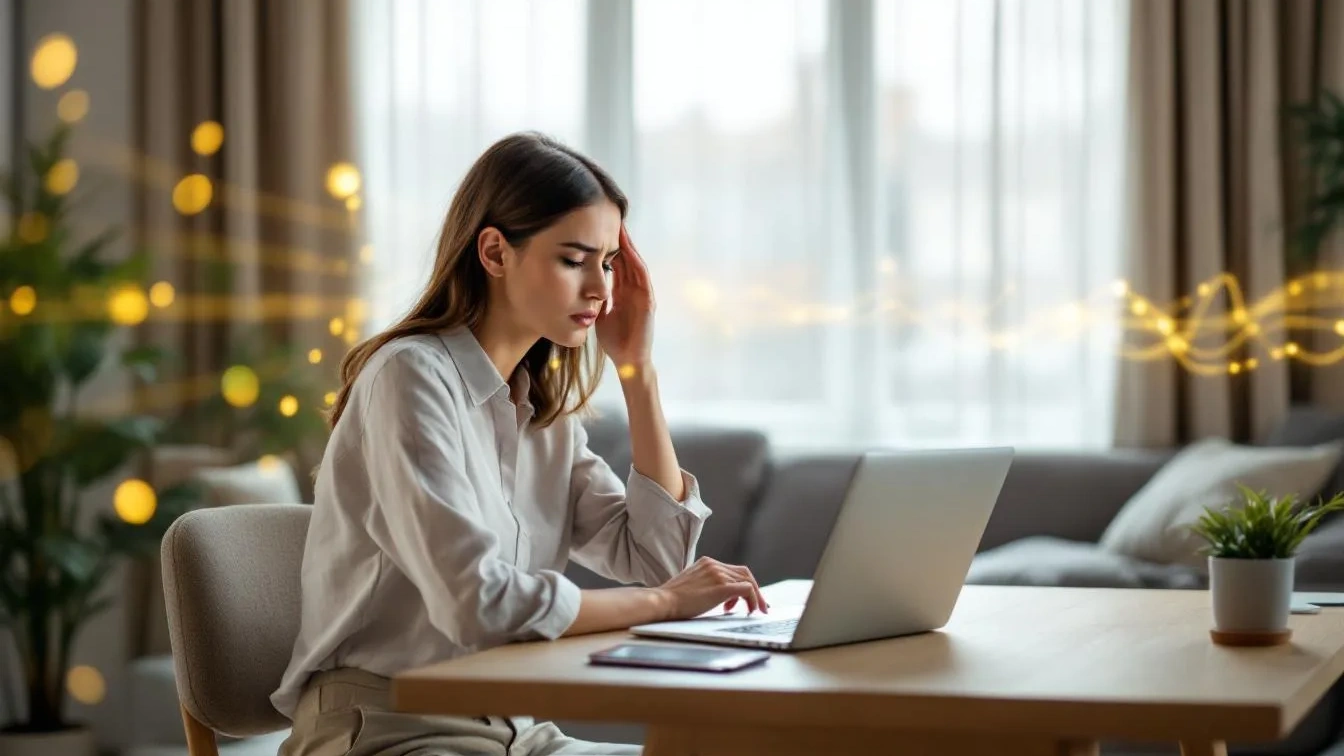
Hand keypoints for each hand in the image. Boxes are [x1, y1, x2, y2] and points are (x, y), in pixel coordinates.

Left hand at [595, 225, 654, 371]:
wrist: (628, 362)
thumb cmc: (614, 341)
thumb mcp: (598, 314)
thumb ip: (593, 300)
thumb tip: (579, 287)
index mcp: (621, 292)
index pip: (615, 264)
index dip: (606, 248)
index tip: (596, 230)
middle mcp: (633, 290)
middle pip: (625, 259)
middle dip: (618, 240)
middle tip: (609, 219)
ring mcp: (642, 294)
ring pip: (635, 264)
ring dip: (629, 247)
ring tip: (620, 229)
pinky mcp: (649, 302)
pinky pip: (643, 278)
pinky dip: (636, 263)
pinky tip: (629, 251)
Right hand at [654, 556, 769, 620]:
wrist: (662, 602)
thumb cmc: (672, 600)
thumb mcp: (692, 585)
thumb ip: (706, 585)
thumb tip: (720, 597)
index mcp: (707, 562)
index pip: (733, 570)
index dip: (744, 584)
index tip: (747, 599)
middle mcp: (714, 564)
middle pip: (745, 573)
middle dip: (755, 590)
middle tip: (759, 606)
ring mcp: (718, 574)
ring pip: (748, 581)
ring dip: (755, 597)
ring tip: (753, 611)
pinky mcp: (721, 586)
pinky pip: (747, 590)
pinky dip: (753, 600)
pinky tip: (749, 611)